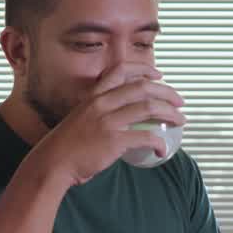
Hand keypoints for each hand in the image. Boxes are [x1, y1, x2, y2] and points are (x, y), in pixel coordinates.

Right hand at [26, 62, 184, 187]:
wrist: (52, 163)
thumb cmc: (65, 147)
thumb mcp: (79, 120)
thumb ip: (98, 116)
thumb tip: (118, 122)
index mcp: (94, 96)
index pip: (120, 70)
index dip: (143, 69)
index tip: (158, 74)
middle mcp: (102, 103)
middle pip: (142, 88)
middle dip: (166, 92)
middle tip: (179, 101)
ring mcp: (108, 121)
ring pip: (149, 108)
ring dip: (170, 113)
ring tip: (180, 120)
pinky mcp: (114, 140)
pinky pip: (146, 137)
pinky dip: (159, 143)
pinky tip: (162, 149)